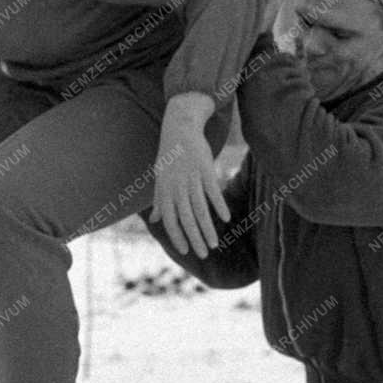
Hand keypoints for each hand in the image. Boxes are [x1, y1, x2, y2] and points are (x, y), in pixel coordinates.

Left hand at [149, 94, 228, 256]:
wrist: (179, 128)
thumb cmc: (170, 156)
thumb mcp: (161, 179)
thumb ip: (160, 201)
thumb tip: (156, 220)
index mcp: (165, 192)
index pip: (170, 220)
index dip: (177, 236)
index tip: (186, 251)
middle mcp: (177, 187)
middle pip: (186, 219)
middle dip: (195, 239)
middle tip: (204, 254)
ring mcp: (191, 178)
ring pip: (200, 209)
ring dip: (207, 228)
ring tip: (214, 244)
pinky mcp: (205, 169)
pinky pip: (212, 191)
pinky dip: (219, 204)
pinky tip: (226, 218)